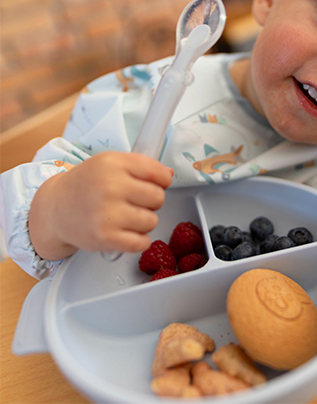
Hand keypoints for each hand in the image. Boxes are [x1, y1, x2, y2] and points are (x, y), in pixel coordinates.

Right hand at [29, 152, 173, 259]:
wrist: (56, 209)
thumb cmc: (87, 185)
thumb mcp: (110, 163)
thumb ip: (142, 165)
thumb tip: (169, 174)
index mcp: (113, 164)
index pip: (158, 173)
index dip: (163, 180)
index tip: (155, 183)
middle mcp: (109, 187)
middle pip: (158, 197)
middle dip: (152, 201)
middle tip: (134, 201)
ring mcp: (107, 213)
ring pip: (152, 221)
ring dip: (144, 221)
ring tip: (127, 216)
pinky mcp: (105, 238)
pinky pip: (141, 242)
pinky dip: (139, 240)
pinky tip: (127, 232)